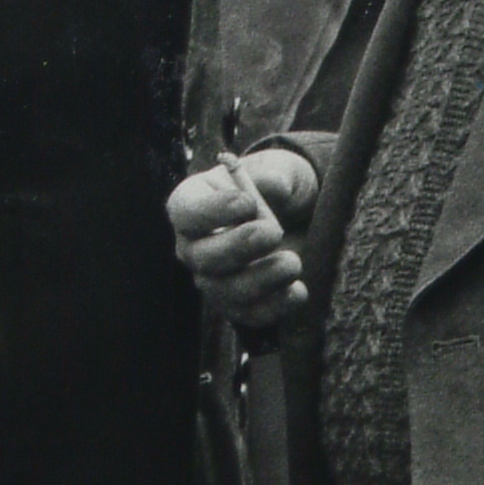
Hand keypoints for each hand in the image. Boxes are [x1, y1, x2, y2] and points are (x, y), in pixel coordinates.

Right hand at [167, 150, 317, 328]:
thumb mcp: (278, 169)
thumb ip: (274, 174)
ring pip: (223, 291)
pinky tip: (298, 291)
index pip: (185, 212)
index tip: (248, 203)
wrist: (294, 217)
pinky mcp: (236, 304)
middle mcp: (193, 245)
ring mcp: (211, 278)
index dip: (213, 211)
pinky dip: (274, 307)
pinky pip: (247, 315)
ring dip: (261, 280)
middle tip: (273, 232)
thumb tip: (272, 183)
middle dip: (238, 247)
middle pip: (201, 258)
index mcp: (192, 204)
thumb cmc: (275, 188)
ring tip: (292, 262)